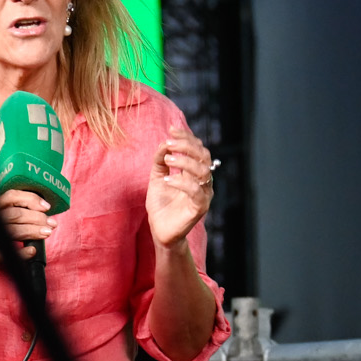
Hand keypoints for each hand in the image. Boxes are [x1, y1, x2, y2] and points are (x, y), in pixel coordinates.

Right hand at [0, 191, 54, 290]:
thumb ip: (10, 216)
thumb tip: (41, 213)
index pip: (10, 197)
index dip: (29, 199)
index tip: (46, 206)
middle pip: (15, 214)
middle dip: (37, 218)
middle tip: (51, 223)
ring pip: (13, 231)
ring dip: (34, 231)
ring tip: (47, 233)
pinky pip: (8, 252)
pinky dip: (23, 251)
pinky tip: (32, 250)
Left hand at [147, 124, 213, 252]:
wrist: (160, 230)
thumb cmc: (161, 204)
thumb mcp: (157, 178)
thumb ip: (160, 161)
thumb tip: (164, 142)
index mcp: (194, 172)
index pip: (197, 148)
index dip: (186, 137)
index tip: (171, 129)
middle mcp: (202, 180)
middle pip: (203, 155)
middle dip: (187, 146)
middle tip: (169, 143)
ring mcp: (204, 194)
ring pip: (203, 170)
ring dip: (185, 161)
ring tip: (167, 159)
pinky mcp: (200, 208)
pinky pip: (196, 190)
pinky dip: (182, 182)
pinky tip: (168, 180)